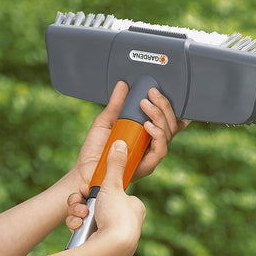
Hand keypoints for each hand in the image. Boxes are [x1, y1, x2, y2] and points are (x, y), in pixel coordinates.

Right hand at [67, 141, 145, 255]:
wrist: (110, 250)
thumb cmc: (116, 216)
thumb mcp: (113, 185)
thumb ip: (115, 164)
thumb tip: (121, 142)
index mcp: (134, 208)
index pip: (110, 193)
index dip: (94, 189)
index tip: (85, 188)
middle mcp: (126, 223)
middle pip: (96, 205)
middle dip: (82, 202)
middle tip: (79, 201)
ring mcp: (113, 236)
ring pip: (87, 217)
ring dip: (77, 213)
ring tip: (79, 215)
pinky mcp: (101, 248)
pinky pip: (84, 231)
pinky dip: (77, 226)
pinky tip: (77, 226)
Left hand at [72, 80, 190, 190]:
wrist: (85, 170)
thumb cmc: (95, 151)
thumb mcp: (105, 121)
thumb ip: (116, 104)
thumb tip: (123, 85)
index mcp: (145, 134)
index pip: (165, 119)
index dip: (169, 106)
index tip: (157, 91)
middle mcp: (151, 145)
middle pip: (170, 124)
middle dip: (164, 105)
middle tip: (151, 93)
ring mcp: (150, 155)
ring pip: (168, 134)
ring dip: (160, 116)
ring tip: (146, 105)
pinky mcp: (147, 166)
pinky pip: (160, 150)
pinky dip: (157, 135)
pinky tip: (147, 125)